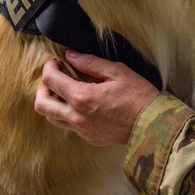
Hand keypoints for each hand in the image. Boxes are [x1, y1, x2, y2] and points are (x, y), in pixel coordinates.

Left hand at [35, 52, 158, 145]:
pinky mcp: (89, 138)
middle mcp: (76, 117)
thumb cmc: (139, 96)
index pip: (50, 80)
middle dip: (43, 88)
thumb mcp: (117, 71)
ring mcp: (82, 130)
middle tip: (55, 78)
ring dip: (52, 103)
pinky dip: (68, 113)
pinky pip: (69, 126)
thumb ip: (90, 63)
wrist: (153, 126)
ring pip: (51, 118)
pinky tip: (82, 105)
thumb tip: (70, 55)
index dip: (49, 67)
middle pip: (41, 104)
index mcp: (82, 97)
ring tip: (65, 92)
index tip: (56, 61)